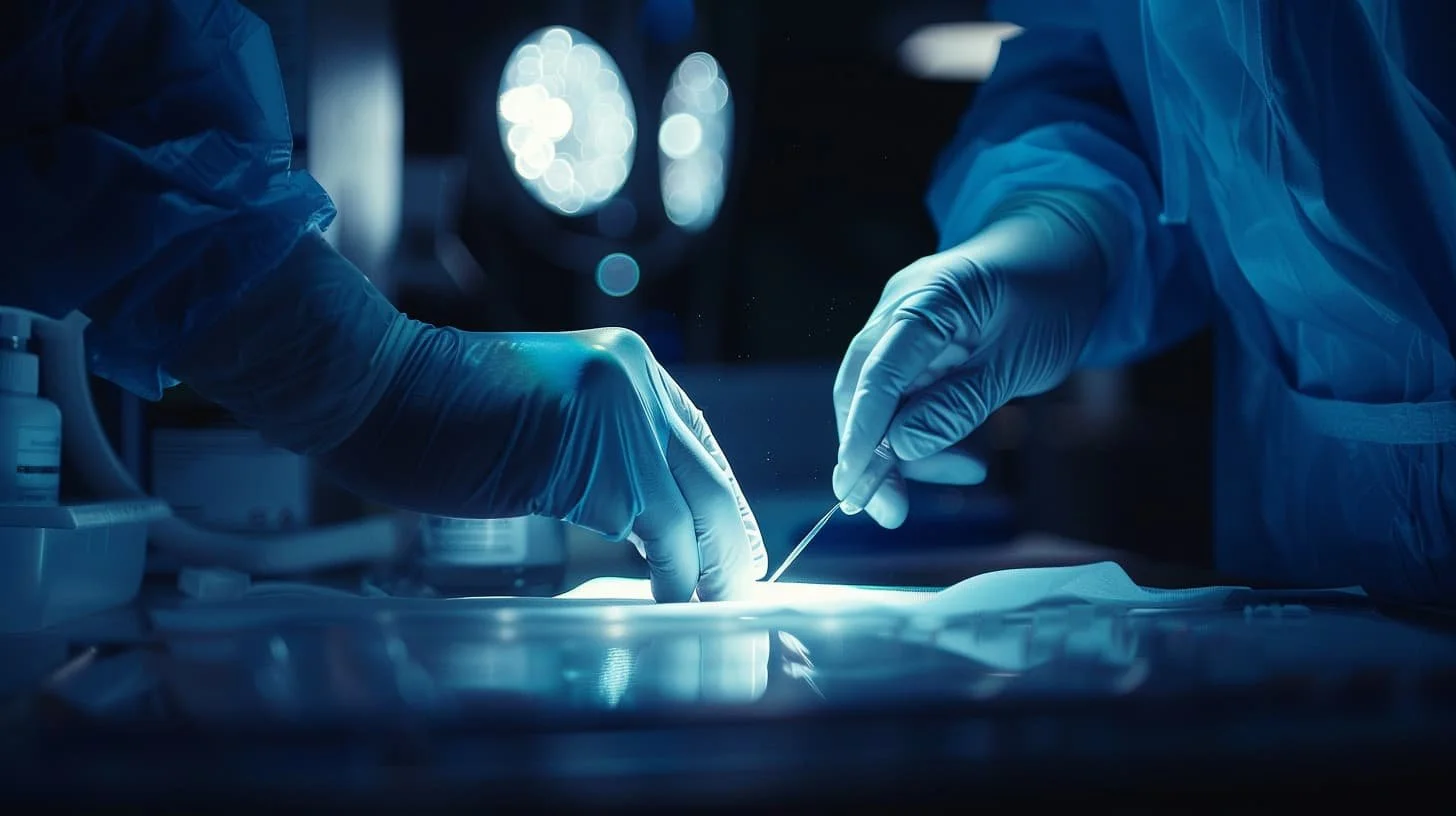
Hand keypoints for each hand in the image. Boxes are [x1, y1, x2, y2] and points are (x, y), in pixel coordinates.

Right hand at [170, 235, 765, 602]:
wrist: (376, 385)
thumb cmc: (439, 408)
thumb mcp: (546, 413)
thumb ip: (600, 445)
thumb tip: (645, 510)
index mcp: (624, 362)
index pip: (695, 441)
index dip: (718, 500)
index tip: (735, 544)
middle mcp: (632, 379)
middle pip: (705, 476)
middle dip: (728, 541)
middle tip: (739, 587)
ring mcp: (613, 415)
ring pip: (684, 508)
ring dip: (701, 566)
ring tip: (708, 602)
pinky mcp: (587, 459)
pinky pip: (646, 527)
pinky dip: (665, 570)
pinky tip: (670, 596)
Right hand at [833, 194, 1110, 527]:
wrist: (1067, 247)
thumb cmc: (1052, 292)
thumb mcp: (1019, 359)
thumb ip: (958, 405)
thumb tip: (902, 448)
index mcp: (926, 299)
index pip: (877, 373)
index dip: (861, 433)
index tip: (854, 486)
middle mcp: (900, 309)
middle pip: (863, 390)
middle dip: (872, 454)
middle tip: (891, 511)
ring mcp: (904, 326)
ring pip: (884, 401)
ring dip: (908, 449)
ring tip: (966, 471)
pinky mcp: (917, 345)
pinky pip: (907, 396)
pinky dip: (926, 430)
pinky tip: (964, 455)